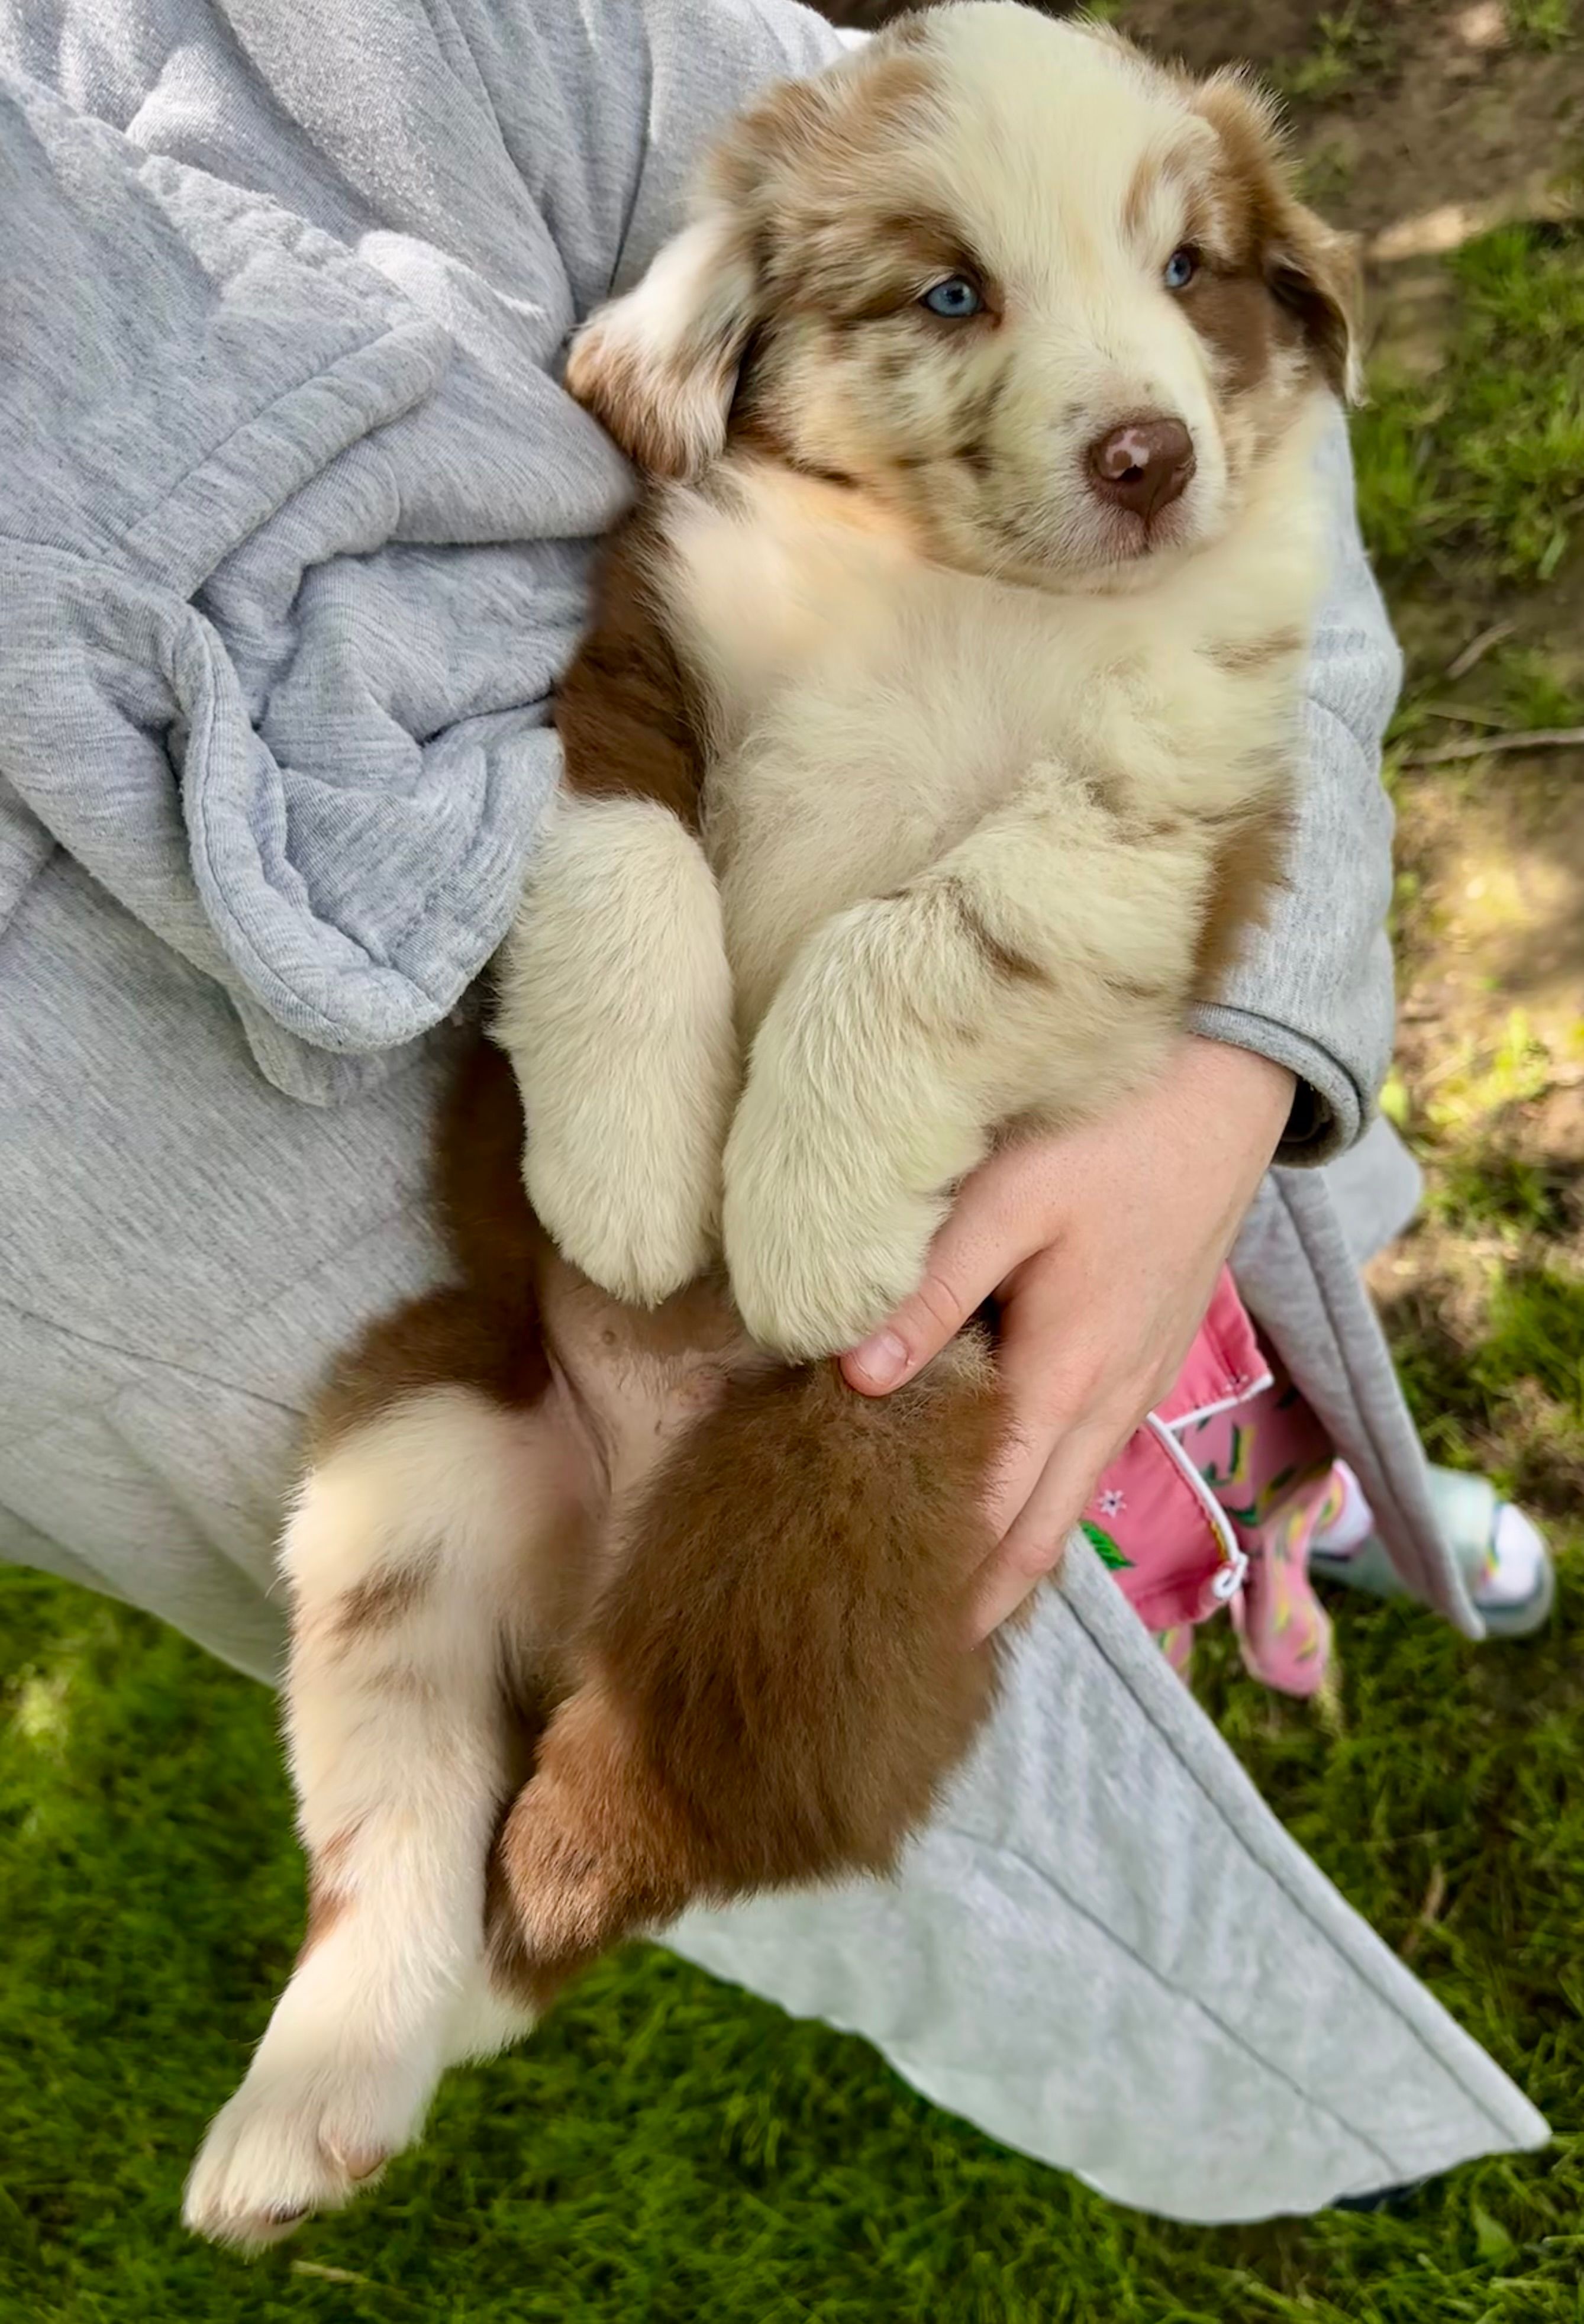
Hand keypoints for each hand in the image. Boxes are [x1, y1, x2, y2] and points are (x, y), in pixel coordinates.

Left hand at [839, 1038, 1296, 1641]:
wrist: (1233, 1090)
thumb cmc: (1115, 1131)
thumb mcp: (1010, 1198)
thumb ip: (931, 1289)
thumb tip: (848, 1378)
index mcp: (1068, 1377)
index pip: (995, 1518)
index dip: (944, 1586)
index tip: (883, 1638)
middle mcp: (1111, 1401)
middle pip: (1037, 1532)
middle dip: (978, 1600)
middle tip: (903, 1652)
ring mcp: (1138, 1382)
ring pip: (1067, 1498)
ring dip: (1011, 1555)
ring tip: (945, 1605)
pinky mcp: (1146, 1353)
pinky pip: (1086, 1454)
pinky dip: (1041, 1498)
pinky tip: (1001, 1501)